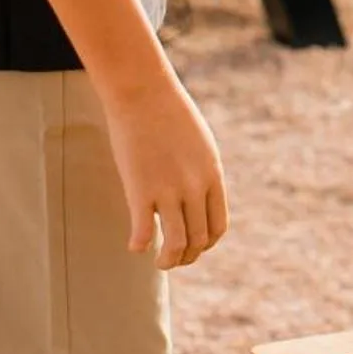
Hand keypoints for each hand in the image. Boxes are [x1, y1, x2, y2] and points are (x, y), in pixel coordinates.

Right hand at [104, 71, 229, 269]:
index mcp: (212, 175)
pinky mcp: (140, 190)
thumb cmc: (168, 113)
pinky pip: (144, 233)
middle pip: (199, 239)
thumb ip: (201, 170)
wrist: (143, 91)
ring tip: (159, 263)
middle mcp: (195, 187)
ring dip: (169, 261)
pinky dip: (140, 245)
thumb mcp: (199, 143)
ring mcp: (169, 190)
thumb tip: (199, 193)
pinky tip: (134, 245)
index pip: (218, 225)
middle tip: (173, 259)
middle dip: (188, 256)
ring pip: (177, 244)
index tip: (194, 246)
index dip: (207, 243)